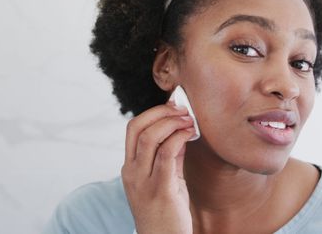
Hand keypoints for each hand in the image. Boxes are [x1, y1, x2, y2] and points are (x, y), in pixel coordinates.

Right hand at [121, 101, 195, 233]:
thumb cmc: (166, 214)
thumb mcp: (166, 181)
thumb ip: (170, 157)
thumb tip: (180, 133)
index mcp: (130, 168)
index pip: (133, 129)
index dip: (153, 113)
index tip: (173, 108)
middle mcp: (132, 172)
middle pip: (137, 127)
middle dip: (161, 112)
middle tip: (183, 110)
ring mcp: (143, 181)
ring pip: (150, 136)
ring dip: (172, 122)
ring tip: (190, 120)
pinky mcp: (161, 189)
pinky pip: (167, 153)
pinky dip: (179, 137)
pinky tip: (191, 135)